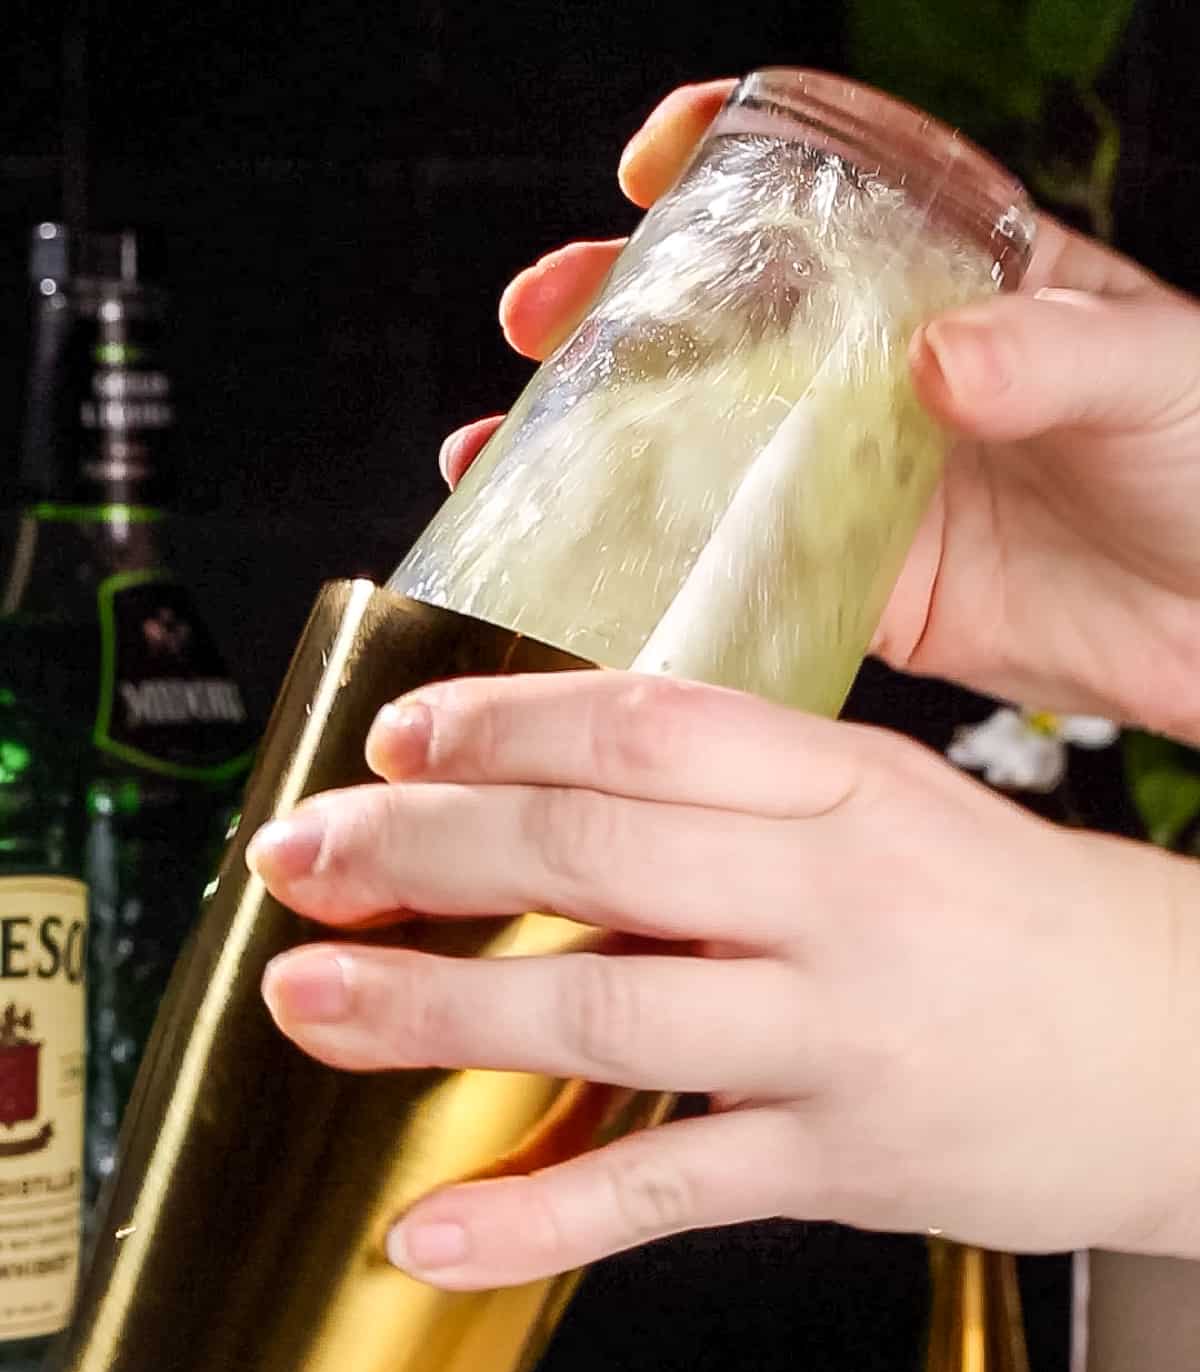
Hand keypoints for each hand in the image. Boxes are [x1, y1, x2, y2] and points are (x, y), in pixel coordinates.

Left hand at [249, 673, 1199, 1285]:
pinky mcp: (845, 1162)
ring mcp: (843, 1035)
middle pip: (590, 856)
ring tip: (310, 1008)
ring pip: (603, 1015)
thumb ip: (748, 807)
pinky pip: (664, 1190)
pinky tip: (430, 1234)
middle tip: (300, 863)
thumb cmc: (1029, 934)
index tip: (392, 743)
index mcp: (853, 784)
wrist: (1191, 1059)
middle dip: (420, 856)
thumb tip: (558, 805)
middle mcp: (843, 895)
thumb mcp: (906, 819)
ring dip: (433, 1014)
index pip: (645, 727)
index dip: (498, 728)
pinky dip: (535, 1221)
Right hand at [443, 81, 1199, 740]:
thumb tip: (939, 361)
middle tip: (542, 316)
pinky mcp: (868, 588)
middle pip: (733, 314)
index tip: (655, 163)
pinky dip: (663, 567)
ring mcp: (870, 480)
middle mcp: (895, 371)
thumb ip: (1047, 356)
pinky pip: (749, 570)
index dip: (732, 156)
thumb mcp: (1155, 372)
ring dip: (605, 444)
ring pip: (714, 445)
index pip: (831, 182)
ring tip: (505, 450)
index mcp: (963, 275)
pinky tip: (583, 568)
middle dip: (621, 307)